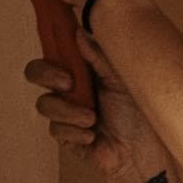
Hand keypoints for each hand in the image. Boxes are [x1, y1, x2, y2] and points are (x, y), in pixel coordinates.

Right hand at [14, 0, 161, 182]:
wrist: (145, 151)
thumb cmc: (140, 112)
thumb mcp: (122, 77)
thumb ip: (99, 57)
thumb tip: (79, 32)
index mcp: (83, 69)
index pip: (55, 52)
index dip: (49, 45)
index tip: (58, 49)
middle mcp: (71, 89)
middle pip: (36, 72)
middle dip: (47, 74)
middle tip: (68, 83)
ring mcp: (67, 112)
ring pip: (45, 104)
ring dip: (68, 110)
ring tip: (92, 118)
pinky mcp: (67, 136)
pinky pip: (56, 130)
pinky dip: (74, 131)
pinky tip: (92, 135)